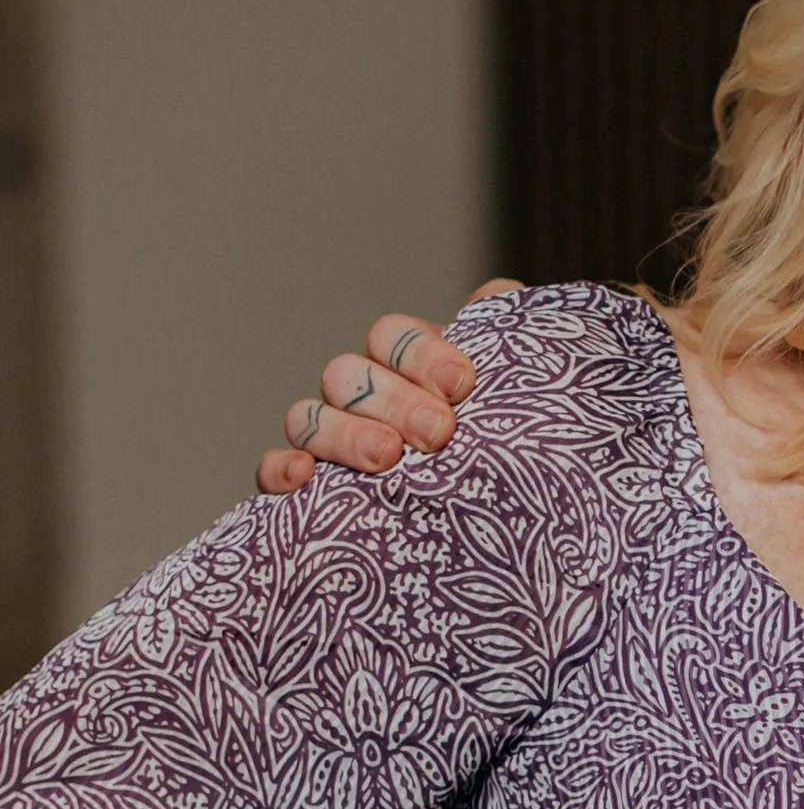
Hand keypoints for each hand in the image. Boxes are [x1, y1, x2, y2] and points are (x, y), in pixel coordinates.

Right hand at [255, 282, 514, 494]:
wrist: (513, 511)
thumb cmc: (513, 440)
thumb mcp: (524, 388)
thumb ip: (515, 338)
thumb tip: (498, 297)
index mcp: (407, 364)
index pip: (390, 335)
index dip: (420, 353)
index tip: (463, 384)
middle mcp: (362, 395)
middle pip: (346, 375)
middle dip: (393, 400)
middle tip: (439, 433)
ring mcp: (331, 440)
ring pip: (308, 418)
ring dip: (343, 434)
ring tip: (387, 458)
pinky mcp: (312, 489)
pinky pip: (274, 470)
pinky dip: (281, 470)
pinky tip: (305, 478)